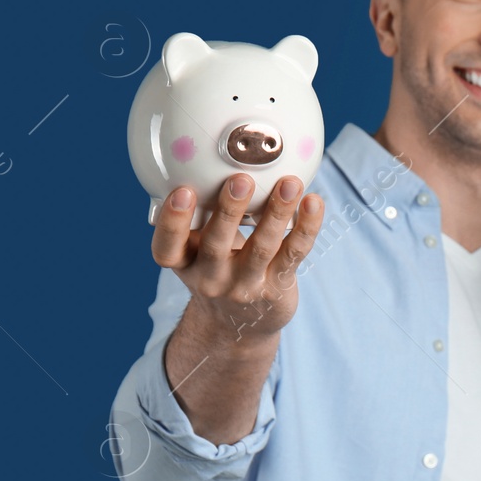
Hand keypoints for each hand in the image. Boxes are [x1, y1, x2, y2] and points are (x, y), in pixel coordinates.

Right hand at [152, 172, 323, 345]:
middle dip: (229, 210)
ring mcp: (245, 286)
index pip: (167, 248)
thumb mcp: (198, 250)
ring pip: (262, 247)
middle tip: (241, 178)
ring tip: (290, 183)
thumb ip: (201, 215)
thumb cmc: (218, 267)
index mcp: (183, 263)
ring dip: (277, 212)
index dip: (173, 221)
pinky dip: (306, 227)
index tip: (181, 190)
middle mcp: (210, 278)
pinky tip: (313, 202)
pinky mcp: (276, 287)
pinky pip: (294, 254)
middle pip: (217, 244)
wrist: (240, 324)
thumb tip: (213, 156)